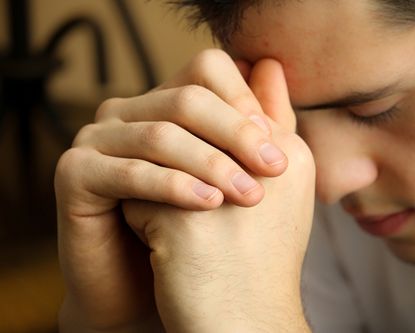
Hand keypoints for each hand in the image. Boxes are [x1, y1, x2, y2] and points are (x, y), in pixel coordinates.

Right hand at [55, 49, 288, 331]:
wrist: (145, 288)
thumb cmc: (195, 231)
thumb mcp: (232, 173)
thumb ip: (250, 125)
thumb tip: (270, 66)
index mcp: (163, 105)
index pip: (206, 70)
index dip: (244, 101)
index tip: (276, 142)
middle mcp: (128, 113)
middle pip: (187, 99)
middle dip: (237, 133)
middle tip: (274, 167)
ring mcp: (98, 139)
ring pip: (161, 135)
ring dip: (212, 164)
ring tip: (250, 195)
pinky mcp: (75, 172)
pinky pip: (129, 171)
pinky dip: (173, 186)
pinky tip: (208, 205)